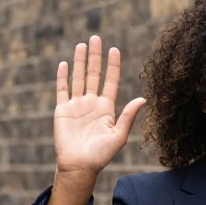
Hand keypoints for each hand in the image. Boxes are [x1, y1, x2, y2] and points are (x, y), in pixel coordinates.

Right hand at [50, 36, 145, 204]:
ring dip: (80, 61)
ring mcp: (77, 106)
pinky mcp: (63, 111)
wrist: (79, 166)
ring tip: (81, 45)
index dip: (113, 65)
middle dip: (95, 56)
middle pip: (94, 74)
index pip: (110, 81)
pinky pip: (62, 90)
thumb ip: (128, 116)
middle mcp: (92, 103)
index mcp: (107, 108)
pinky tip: (63, 64)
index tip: (114, 49)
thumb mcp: (119, 136)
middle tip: (96, 38)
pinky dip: (62, 77)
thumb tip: (143, 98)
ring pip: (79, 78)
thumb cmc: (101, 155)